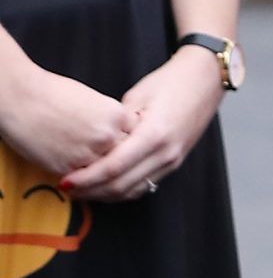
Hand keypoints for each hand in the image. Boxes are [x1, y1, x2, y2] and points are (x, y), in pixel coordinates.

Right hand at [0, 66, 138, 175]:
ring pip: (107, 173)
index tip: (129, 147)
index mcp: (116, 115)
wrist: (19, 96)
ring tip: (103, 180)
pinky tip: (84, 181)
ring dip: (106, 178)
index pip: (137, 138)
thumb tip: (123, 136)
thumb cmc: (52, 93)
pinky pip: (86, 182)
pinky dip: (87, 183)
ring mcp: (89, 154)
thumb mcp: (92, 100)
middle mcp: (107, 136)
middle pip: (126, 158)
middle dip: (122, 163)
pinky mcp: (70, 168)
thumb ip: (111, 120)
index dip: (131, 144)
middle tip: (121, 169)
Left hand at [63, 47, 225, 201]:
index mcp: (154, 135)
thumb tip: (93, 143)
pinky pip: (145, 184)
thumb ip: (117, 124)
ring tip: (83, 191)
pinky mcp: (173, 163)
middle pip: (122, 185)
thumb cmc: (170, 83)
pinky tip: (106, 186)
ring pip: (134, 190)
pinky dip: (123, 190)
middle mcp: (165, 154)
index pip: (114, 167)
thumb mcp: (136, 97)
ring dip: (106, 194)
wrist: (204, 82)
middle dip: (92, 191)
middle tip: (67, 189)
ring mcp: (172, 161)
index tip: (65, 181)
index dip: (87, 178)